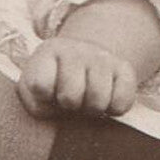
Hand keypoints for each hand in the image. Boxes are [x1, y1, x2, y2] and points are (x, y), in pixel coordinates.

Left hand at [19, 35, 137, 118]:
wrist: (85, 61)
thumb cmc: (55, 84)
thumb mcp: (35, 91)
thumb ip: (36, 103)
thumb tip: (54, 109)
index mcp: (48, 52)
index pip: (40, 85)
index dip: (44, 98)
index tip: (47, 94)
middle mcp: (76, 49)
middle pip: (70, 96)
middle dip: (69, 106)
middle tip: (70, 101)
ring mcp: (102, 56)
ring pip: (98, 101)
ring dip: (91, 109)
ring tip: (87, 100)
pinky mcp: (125, 68)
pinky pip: (121, 103)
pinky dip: (113, 110)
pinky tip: (105, 99)